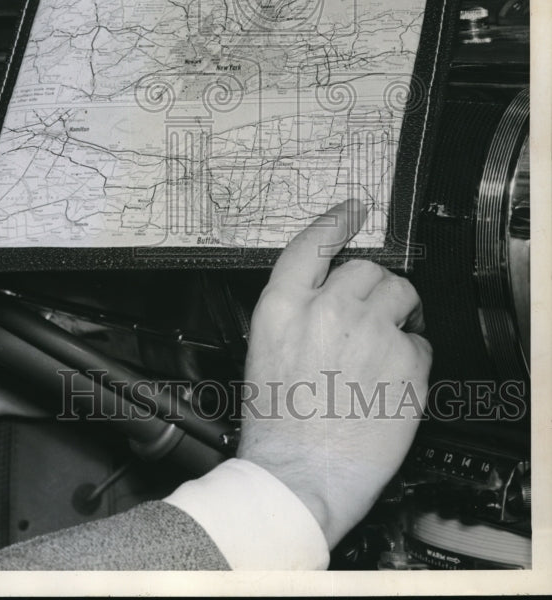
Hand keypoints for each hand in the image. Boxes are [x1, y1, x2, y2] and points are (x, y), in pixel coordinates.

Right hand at [237, 199, 431, 548]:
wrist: (299, 478)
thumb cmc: (277, 425)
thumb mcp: (266, 350)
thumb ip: (295, 311)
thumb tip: (329, 292)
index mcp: (283, 306)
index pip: (313, 242)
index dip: (336, 221)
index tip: (353, 210)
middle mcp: (327, 310)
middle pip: (365, 268)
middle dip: (373, 287)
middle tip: (372, 315)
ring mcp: (370, 333)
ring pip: (400, 293)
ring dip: (399, 311)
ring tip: (387, 344)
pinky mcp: (406, 363)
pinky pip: (421, 341)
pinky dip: (412, 355)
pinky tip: (391, 381)